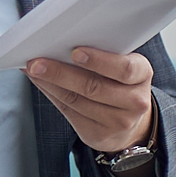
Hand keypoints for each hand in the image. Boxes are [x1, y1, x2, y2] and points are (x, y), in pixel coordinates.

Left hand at [27, 49, 155, 156]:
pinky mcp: (100, 135)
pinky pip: (69, 112)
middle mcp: (136, 101)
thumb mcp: (120, 67)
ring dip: (50, 84)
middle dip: (61, 73)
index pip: (124, 68)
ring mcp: (119, 122)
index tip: (75, 52)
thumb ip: (98, 56)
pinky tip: (41, 83)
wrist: (129, 121)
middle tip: (37, 62)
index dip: (99, 60)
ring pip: (77, 100)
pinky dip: (51, 95)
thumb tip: (57, 41)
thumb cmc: (119, 83)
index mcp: (143, 74)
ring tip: (32, 70)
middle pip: (94, 86)